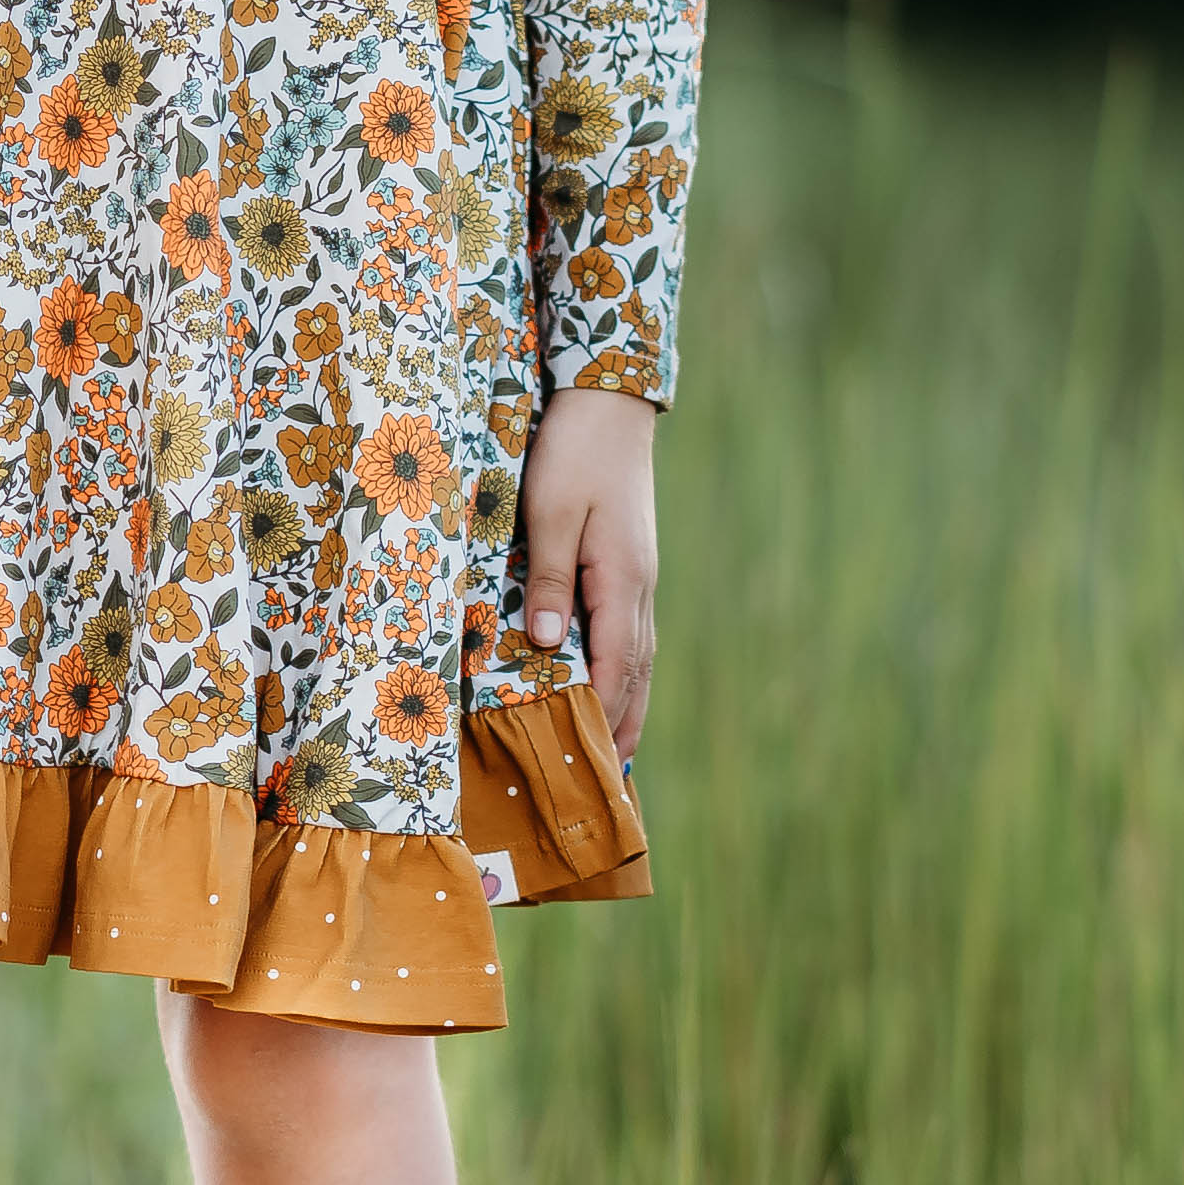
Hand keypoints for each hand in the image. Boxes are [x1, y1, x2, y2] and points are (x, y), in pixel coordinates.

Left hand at [519, 384, 656, 760]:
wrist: (608, 402)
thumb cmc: (574, 452)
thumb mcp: (552, 512)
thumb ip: (549, 578)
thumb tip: (544, 644)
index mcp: (622, 581)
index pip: (615, 667)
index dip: (604, 717)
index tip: (591, 764)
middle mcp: (638, 587)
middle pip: (637, 672)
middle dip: (626, 725)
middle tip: (612, 781)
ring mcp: (637, 575)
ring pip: (639, 654)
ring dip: (629, 702)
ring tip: (618, 749)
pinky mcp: (628, 562)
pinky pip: (630, 631)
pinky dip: (624, 668)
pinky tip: (611, 679)